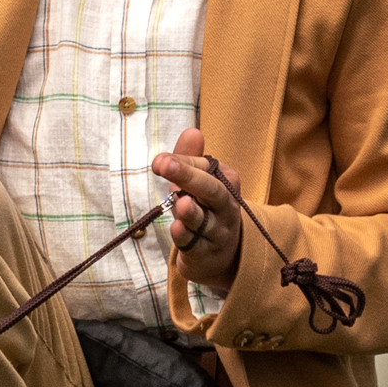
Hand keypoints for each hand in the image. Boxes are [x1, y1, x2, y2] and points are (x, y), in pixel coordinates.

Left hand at [153, 127, 242, 295]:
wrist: (219, 256)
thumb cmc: (204, 210)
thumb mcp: (197, 184)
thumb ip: (191, 159)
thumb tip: (192, 130)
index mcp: (227, 184)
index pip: (207, 169)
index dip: (183, 162)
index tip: (160, 160)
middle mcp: (227, 208)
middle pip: (213, 191)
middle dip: (190, 177)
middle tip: (165, 164)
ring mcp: (218, 233)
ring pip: (205, 221)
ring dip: (192, 211)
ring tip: (181, 202)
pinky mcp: (205, 255)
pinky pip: (196, 245)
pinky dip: (186, 237)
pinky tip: (177, 228)